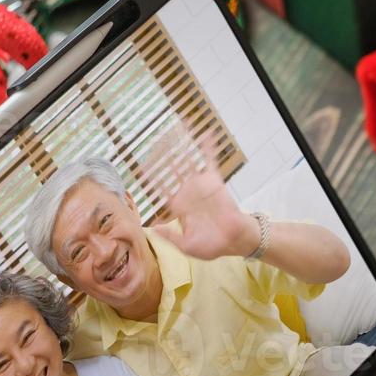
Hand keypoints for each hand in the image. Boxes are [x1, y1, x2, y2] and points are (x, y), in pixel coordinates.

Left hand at [147, 127, 260, 259]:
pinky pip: (210, 161)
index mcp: (179, 206)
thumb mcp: (187, 245)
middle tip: (154, 142)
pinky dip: (208, 148)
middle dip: (164, 157)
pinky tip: (206, 134)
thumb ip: (170, 236)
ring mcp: (201, 185)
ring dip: (182, 146)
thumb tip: (152, 228)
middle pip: (172, 170)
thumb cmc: (212, 245)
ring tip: (175, 129)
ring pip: (188, 161)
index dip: (153, 178)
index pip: (162, 188)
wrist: (234, 241)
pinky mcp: (214, 181)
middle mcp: (188, 192)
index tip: (142, 167)